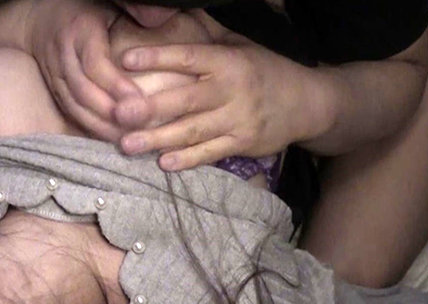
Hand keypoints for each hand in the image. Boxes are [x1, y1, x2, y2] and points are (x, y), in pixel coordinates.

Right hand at [28, 0, 141, 140]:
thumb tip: (161, 18)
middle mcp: (63, 55)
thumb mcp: (110, 2)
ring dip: (100, 127)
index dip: (116, 85)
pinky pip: (70, 114)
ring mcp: (55, 76)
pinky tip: (111, 139)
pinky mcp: (54, 91)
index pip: (95, 63)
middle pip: (83, 91)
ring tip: (128, 141)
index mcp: (79, 31)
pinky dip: (90, 128)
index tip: (140, 101)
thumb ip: (134, 9)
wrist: (40, 20)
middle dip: (110, 114)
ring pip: (74, 107)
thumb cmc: (87, 9)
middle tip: (138, 130)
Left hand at [114, 39, 325, 170]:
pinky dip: (187, 159)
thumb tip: (169, 11)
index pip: (188, 57)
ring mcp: (237, 118)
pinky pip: (210, 153)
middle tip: (119, 114)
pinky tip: (163, 164)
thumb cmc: (264, 70)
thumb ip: (205, 35)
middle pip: (186, 99)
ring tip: (128, 145)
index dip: (158, 58)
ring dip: (158, 139)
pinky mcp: (243, 143)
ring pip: (193, 131)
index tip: (126, 60)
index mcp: (228, 60)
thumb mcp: (239, 45)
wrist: (308, 102)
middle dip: (150, 107)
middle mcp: (232, 89)